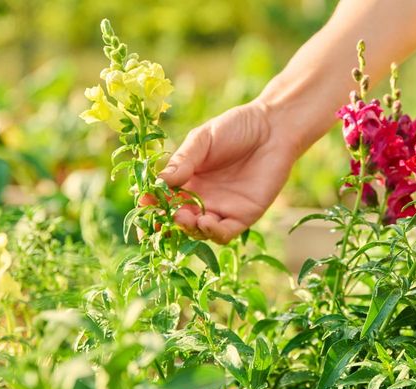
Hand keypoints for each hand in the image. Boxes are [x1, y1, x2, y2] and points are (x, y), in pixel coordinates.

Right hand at [155, 100, 300, 243]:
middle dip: (167, 222)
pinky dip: (213, 233)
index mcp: (186, 180)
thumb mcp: (202, 140)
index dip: (151, 206)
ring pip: (198, 232)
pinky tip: (205, 222)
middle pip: (177, 221)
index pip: (163, 200)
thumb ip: (183, 160)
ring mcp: (221, 209)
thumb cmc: (236, 128)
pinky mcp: (244, 216)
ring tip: (184, 217)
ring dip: (188, 229)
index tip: (142, 204)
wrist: (272, 128)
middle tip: (162, 216)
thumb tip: (159, 182)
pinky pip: (225, 233)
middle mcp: (201, 199)